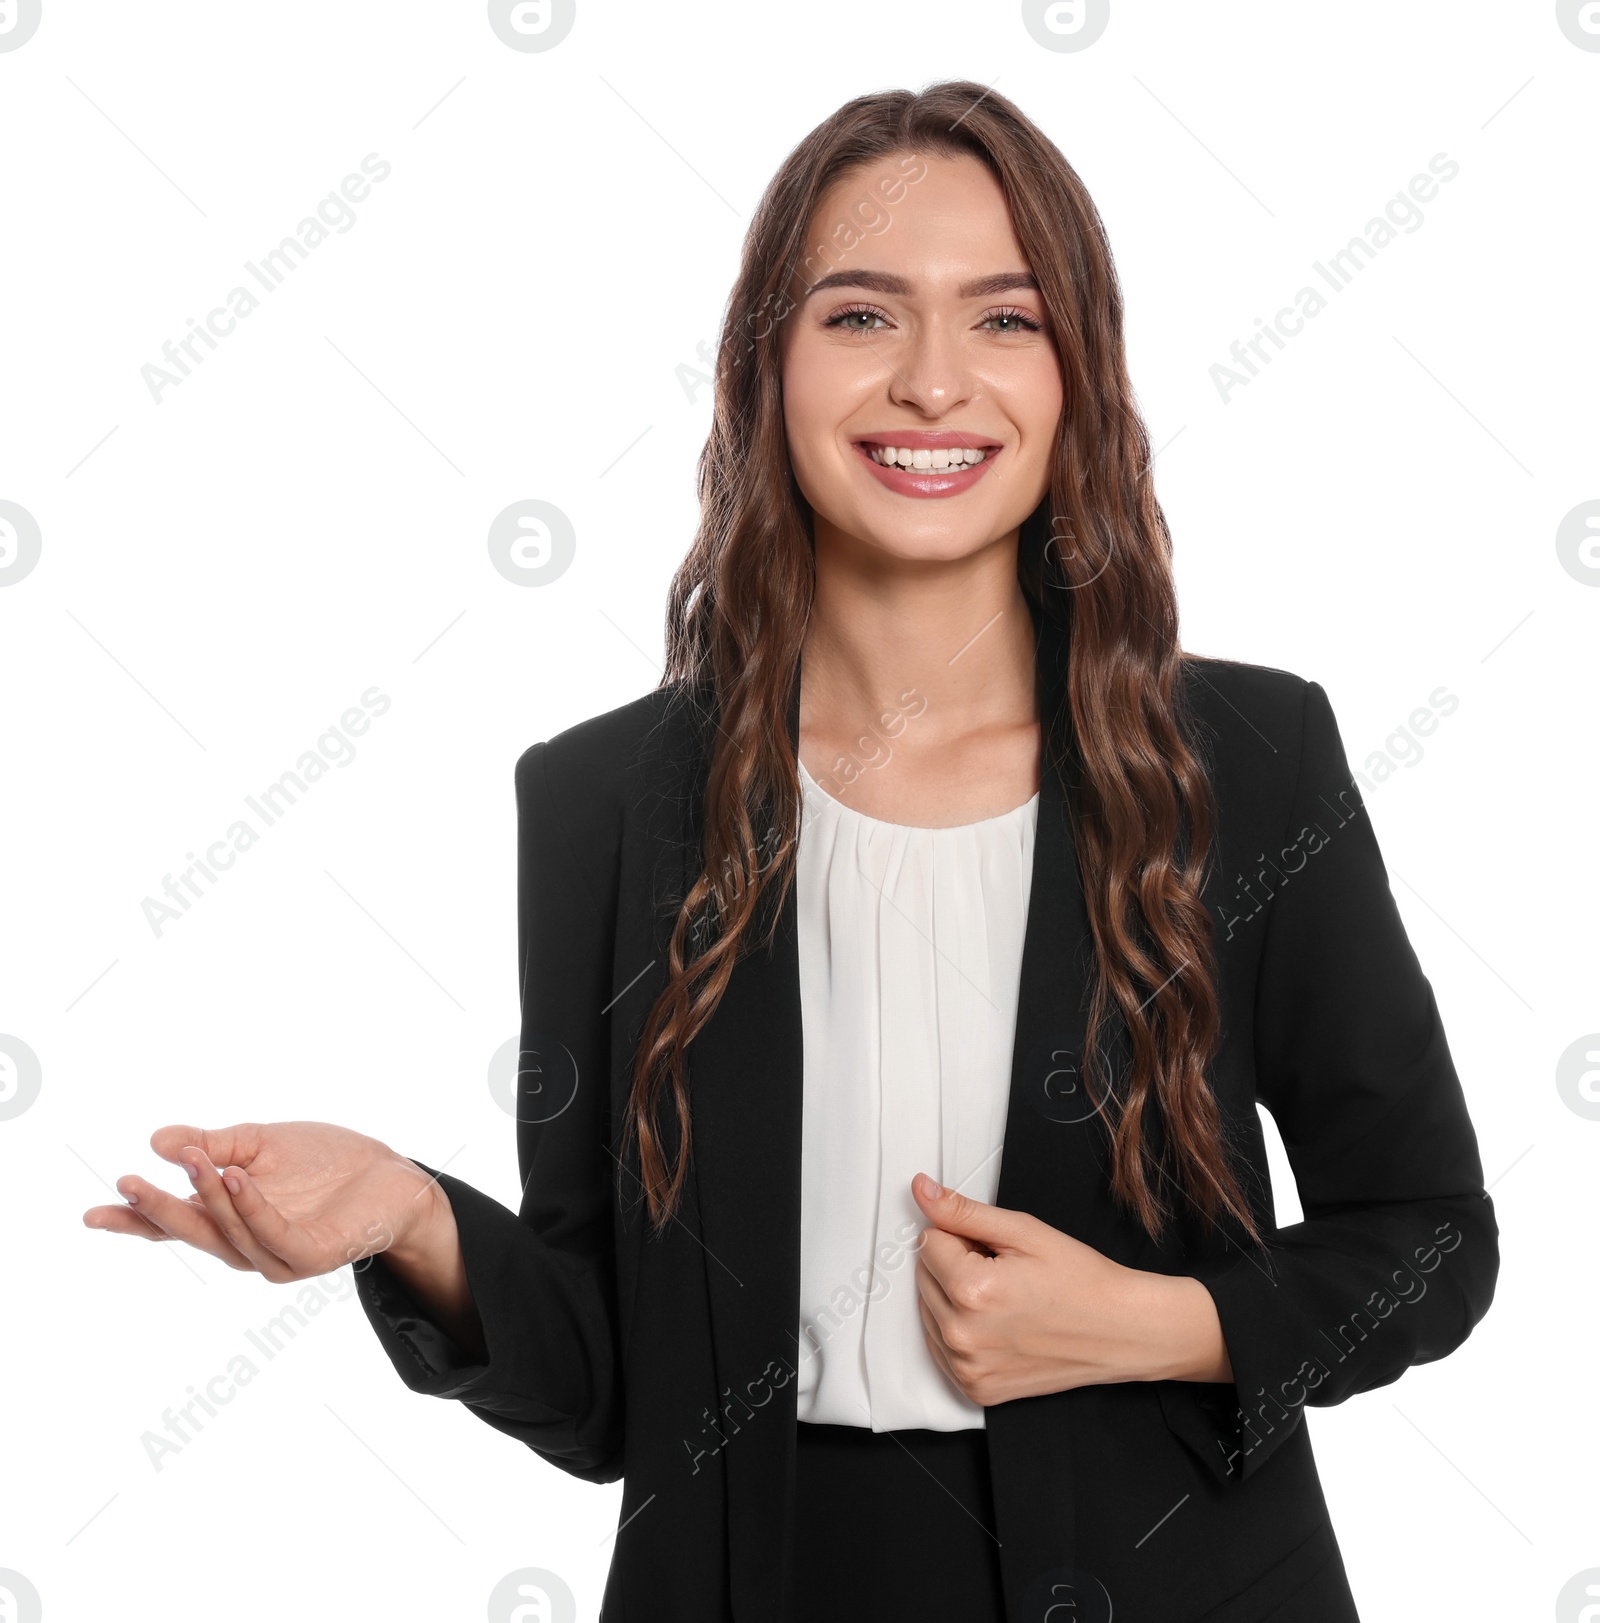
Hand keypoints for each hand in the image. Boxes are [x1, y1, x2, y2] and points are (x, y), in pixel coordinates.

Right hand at [82, 1120, 444, 1283]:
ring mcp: (279, 1255)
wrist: (392, 1176)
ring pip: (231, 1232)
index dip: (135, 1220)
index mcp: (230, 1220)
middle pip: (194, 1232)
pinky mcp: (312, 1255)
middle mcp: (248, 1244)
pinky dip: (252, 1209)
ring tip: (194, 1159)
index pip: (175, 1225)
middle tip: (127, 1181)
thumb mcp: (263, 1143)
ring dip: (209, 1196)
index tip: (92, 1213)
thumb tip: (159, 1140)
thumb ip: (214, 1143)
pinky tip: (237, 1178)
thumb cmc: (327, 1162)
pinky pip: (274, 1235)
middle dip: (159, 1209)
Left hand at [910, 1172, 1232, 1405]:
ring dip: (955, 1299)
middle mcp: (962, 1335)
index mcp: (971, 1290)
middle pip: (924, 1276)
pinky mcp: (976, 1389)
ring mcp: (968, 1368)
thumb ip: (963, 1211)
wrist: (1120, 1331)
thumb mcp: (1024, 1232)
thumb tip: (921, 1191)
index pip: (928, 1240)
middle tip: (1005, 1272)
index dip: (962, 1236)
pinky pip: (942, 1349)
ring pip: (929, 1311)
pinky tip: (998, 1325)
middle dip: (956, 1266)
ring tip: (1005, 1299)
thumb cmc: (1080, 1281)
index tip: (995, 1249)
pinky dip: (961, 1332)